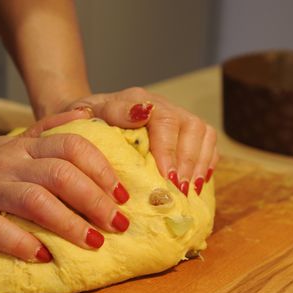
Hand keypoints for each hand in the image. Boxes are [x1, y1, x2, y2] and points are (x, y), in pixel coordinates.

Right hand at [0, 110, 129, 261]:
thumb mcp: (12, 142)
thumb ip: (48, 129)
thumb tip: (87, 115)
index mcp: (23, 145)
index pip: (71, 145)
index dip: (101, 168)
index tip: (122, 194)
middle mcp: (7, 161)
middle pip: (59, 174)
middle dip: (95, 199)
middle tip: (118, 224)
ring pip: (33, 200)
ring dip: (68, 224)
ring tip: (94, 243)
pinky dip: (20, 243)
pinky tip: (43, 256)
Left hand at [64, 87, 218, 195]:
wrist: (86, 118)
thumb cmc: (85, 121)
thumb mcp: (86, 113)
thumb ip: (112, 112)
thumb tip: (142, 112)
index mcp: (139, 100)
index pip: (166, 121)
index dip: (169, 151)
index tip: (167, 178)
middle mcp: (163, 106)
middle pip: (192, 128)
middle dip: (188, 162)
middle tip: (180, 192)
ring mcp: (176, 118)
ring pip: (204, 134)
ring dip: (199, 165)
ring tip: (190, 192)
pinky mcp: (184, 133)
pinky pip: (207, 144)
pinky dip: (206, 163)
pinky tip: (197, 185)